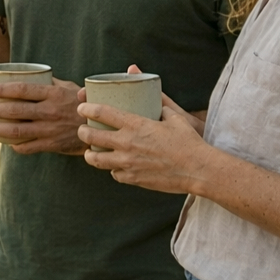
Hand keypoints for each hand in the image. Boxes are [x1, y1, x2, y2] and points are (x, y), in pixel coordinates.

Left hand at [0, 78, 86, 154]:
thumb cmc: (83, 103)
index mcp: (54, 94)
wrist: (102, 129)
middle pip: (15, 111)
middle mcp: (50, 112)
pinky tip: (6, 142)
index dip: (4, 90)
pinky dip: (14, 145)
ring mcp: (50, 130)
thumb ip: (51, 82)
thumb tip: (33, 73)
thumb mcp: (70, 87)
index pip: (23, 90)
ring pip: (17, 131)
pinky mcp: (52, 145)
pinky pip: (28, 147)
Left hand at [77, 94, 212, 193]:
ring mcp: (128, 163)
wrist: (197, 170)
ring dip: (90, 155)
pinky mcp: (133, 178)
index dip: (87, 109)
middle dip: (82, 132)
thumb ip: (162, 106)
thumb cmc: (188, 142)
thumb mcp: (175, 117)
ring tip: (90, 152)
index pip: (101, 113)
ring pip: (96, 160)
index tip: (82, 108)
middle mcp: (127, 143)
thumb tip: (158, 101)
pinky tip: (115, 166)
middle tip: (82, 131)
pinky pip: (114, 174)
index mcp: (135, 124)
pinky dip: (113, 170)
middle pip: (91, 137)